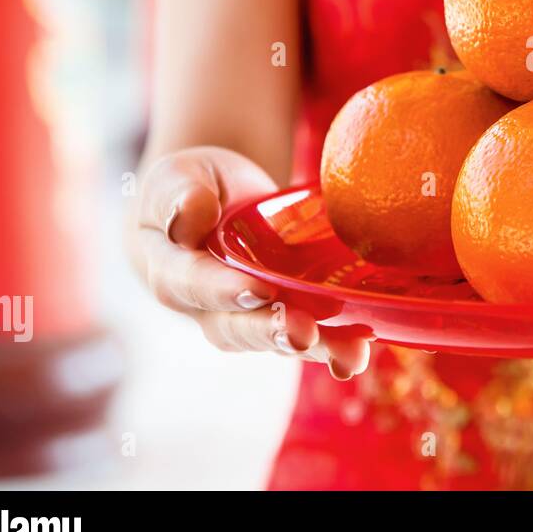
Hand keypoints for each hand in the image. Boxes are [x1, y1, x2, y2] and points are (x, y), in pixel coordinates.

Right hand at [131, 146, 369, 379]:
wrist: (220, 202)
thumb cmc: (195, 186)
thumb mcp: (180, 176)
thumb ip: (180, 194)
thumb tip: (187, 218)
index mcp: (172, 270)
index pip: (193, 284)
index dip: (224, 291)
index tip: (257, 290)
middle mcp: (207, 307)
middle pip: (234, 328)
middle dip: (271, 331)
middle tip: (302, 333)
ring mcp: (247, 317)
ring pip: (275, 340)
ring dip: (313, 350)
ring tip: (347, 355)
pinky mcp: (284, 315)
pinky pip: (307, 337)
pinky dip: (335, 347)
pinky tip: (360, 352)